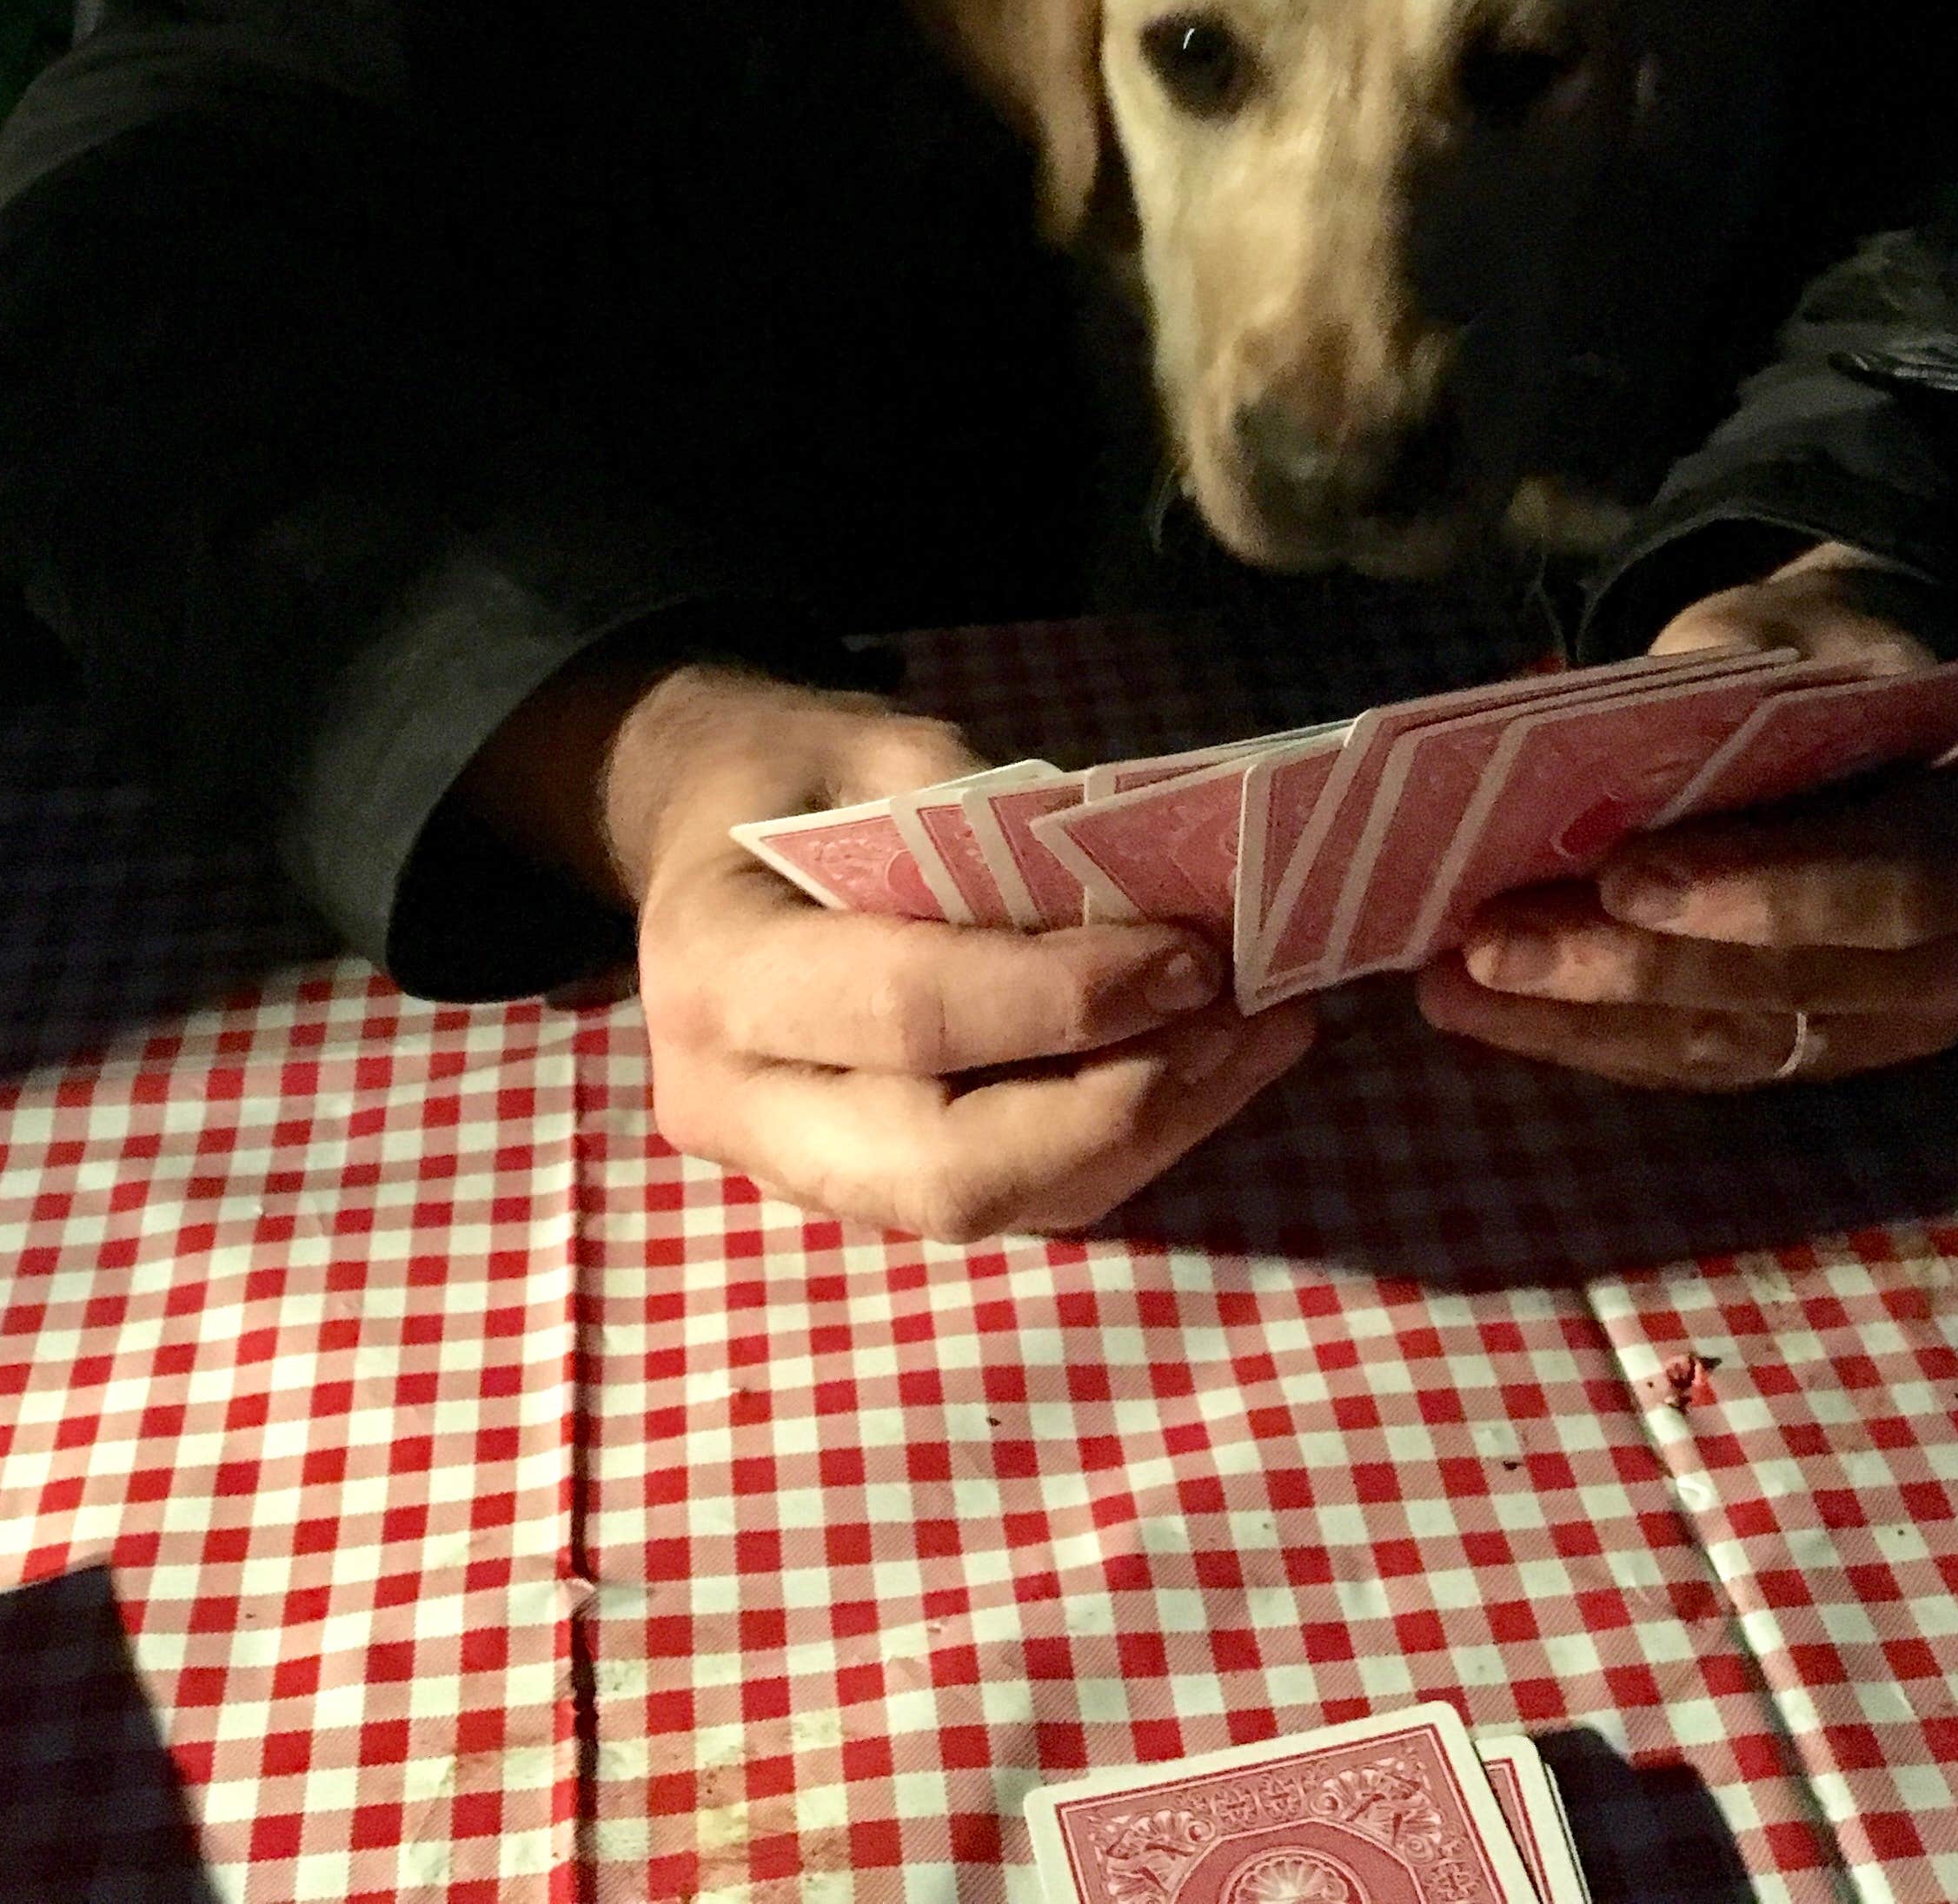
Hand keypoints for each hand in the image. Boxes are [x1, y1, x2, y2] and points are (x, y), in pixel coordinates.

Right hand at [607, 666, 1313, 1239]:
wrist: (698, 828)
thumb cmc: (790, 774)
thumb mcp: (879, 751)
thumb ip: (992, 829)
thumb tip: (1151, 904)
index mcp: (717, 967)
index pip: (910, 1014)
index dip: (1063, 1000)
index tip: (1190, 954)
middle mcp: (731, 1101)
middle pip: (946, 1169)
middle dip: (1115, 1107)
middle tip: (1237, 1018)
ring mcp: (787, 1170)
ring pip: (991, 1206)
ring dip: (1144, 1134)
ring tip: (1259, 1039)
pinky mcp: (858, 1191)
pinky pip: (1005, 1199)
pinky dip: (1117, 1142)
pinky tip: (1210, 1067)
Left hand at [1415, 542, 1957, 1088]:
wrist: (1862, 697)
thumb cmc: (1825, 655)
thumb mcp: (1788, 641)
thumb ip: (1711, 705)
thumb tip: (1565, 770)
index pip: (1899, 879)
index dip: (1762, 889)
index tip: (1623, 874)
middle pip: (1801, 986)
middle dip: (1634, 968)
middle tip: (1492, 942)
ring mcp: (1907, 1024)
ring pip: (1737, 1045)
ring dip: (1583, 1016)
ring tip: (1454, 980)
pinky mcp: (1821, 1058)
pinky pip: (1700, 1065)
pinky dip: (1584, 1037)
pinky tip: (1475, 1006)